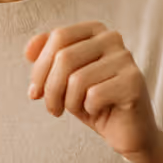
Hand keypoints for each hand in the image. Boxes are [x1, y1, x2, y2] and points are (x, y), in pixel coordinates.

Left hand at [26, 22, 162, 162]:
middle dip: (50, 89)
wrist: (127, 132)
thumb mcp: (65, 79)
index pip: (58, 37)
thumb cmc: (95, 102)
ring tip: (75, 110)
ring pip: (77, 78)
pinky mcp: (134, 82)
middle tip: (53, 109)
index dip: (40, 67)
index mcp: (95, 30)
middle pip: (64, 57)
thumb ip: (47, 59)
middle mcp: (112, 38)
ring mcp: (126, 59)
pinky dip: (88, 109)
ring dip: (68, 102)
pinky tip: (97, 111)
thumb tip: (28, 51)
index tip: (35, 92)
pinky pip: (94, 95)